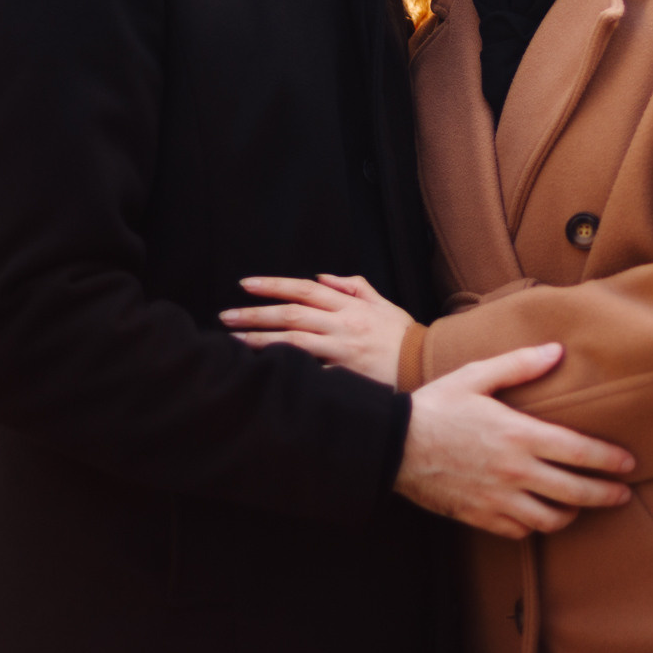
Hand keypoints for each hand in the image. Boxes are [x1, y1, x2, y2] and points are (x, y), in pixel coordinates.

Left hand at [220, 274, 411, 387]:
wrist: (426, 364)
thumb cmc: (403, 336)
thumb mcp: (382, 304)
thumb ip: (353, 288)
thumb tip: (322, 278)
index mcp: (350, 305)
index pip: (304, 290)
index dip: (273, 285)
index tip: (245, 285)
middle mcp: (342, 324)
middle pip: (291, 313)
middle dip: (255, 313)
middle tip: (225, 316)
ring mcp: (342, 350)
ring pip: (294, 341)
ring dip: (261, 339)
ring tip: (234, 339)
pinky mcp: (344, 374)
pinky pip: (310, 370)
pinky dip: (286, 368)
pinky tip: (263, 370)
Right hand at [396, 343, 636, 538]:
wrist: (393, 446)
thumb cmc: (436, 406)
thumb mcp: (477, 376)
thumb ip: (519, 365)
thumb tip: (557, 352)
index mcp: (519, 435)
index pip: (580, 452)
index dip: (610, 460)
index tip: (629, 463)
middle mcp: (515, 472)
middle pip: (576, 491)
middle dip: (606, 495)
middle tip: (623, 494)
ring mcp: (498, 499)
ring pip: (551, 519)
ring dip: (572, 513)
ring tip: (581, 505)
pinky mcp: (481, 517)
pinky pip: (520, 531)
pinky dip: (536, 526)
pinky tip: (541, 515)